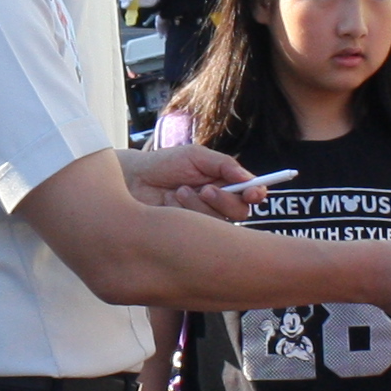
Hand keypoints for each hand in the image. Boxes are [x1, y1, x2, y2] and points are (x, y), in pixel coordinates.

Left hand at [127, 140, 266, 221]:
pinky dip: (184, 213)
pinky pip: (198, 230)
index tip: (253, 192)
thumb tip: (248, 178)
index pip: (250, 193)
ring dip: (199, 204)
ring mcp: (203, 221)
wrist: (133, 180)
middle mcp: (218, 204)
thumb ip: (223, 164)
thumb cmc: (164, 164)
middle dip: (224, 201)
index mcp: (224, 183)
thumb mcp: (195, 157)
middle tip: (206, 189)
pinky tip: (168, 204)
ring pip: (219, 222)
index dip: (256, 193)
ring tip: (179, 191)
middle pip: (240, 212)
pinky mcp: (188, 234)